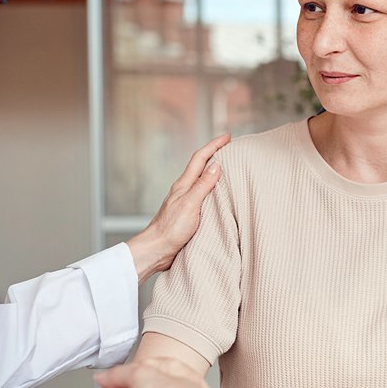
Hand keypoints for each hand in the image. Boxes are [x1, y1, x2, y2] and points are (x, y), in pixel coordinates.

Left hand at [126, 134, 229, 282]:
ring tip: (228, 169)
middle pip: (201, 167)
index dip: (214, 146)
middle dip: (215, 154)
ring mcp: (185, 202)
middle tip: (230, 148)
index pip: (200, 159)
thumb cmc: (170, 229)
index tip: (227, 137)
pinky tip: (219, 196)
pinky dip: (213, 189)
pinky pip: (203, 196)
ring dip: (214, 172)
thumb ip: (203, 185)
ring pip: (202, 181)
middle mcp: (184, 190)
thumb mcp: (190, 204)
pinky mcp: (188, 214)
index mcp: (184, 185)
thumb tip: (216, 165)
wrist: (156, 250)